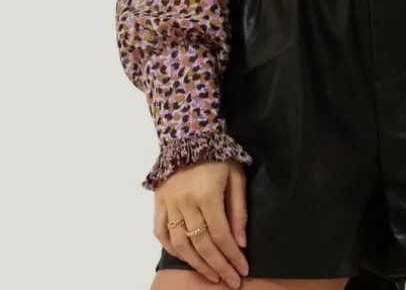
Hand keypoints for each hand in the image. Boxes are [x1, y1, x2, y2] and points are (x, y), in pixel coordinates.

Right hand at [154, 157, 248, 287]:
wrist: (188, 135)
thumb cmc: (218, 155)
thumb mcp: (236, 176)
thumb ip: (238, 210)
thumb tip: (241, 242)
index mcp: (207, 195)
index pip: (221, 235)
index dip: (232, 256)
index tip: (242, 271)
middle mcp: (186, 203)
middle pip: (202, 244)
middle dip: (218, 266)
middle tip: (231, 282)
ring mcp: (169, 204)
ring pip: (181, 244)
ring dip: (197, 264)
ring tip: (212, 276)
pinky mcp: (158, 203)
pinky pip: (162, 233)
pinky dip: (173, 249)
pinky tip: (186, 258)